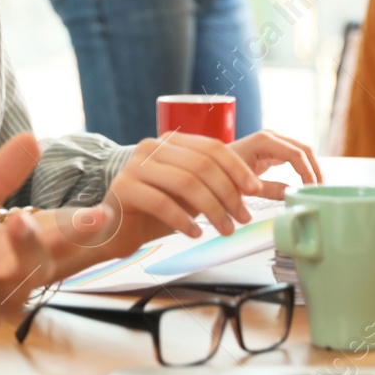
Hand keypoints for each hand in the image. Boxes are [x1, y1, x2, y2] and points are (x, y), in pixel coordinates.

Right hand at [43, 130, 324, 263]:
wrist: (114, 227)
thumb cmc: (155, 211)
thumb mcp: (190, 193)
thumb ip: (215, 184)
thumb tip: (259, 187)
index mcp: (171, 142)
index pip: (212, 148)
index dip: (237, 168)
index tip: (255, 189)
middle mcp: (152, 148)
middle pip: (202, 165)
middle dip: (228, 193)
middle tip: (242, 217)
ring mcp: (136, 166)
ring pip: (186, 183)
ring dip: (212, 209)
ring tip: (225, 229)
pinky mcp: (125, 188)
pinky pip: (163, 202)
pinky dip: (184, 219)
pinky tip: (195, 232)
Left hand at [229, 129, 322, 196]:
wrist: (209, 167)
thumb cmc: (222, 175)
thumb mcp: (246, 186)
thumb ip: (271, 190)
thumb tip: (294, 196)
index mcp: (264, 141)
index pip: (296, 154)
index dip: (308, 172)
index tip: (313, 190)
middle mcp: (271, 136)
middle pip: (305, 149)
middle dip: (315, 170)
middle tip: (322, 190)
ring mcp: (274, 140)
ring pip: (304, 151)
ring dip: (313, 169)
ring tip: (319, 189)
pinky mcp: (274, 148)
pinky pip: (296, 156)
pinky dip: (305, 168)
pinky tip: (309, 183)